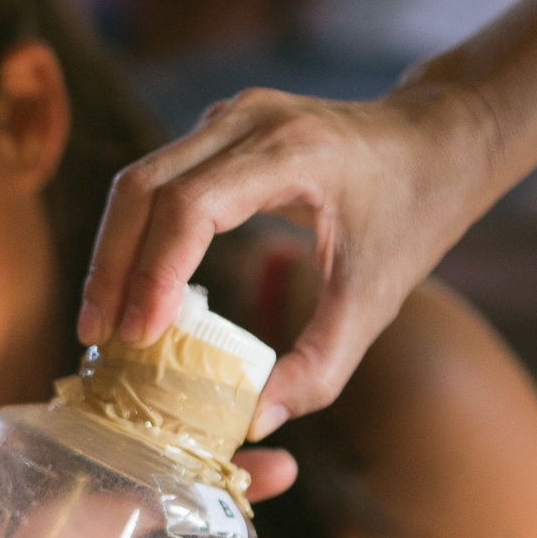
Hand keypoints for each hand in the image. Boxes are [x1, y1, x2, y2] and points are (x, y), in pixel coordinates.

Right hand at [76, 82, 499, 436]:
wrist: (440, 138)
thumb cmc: (415, 213)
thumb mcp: (376, 299)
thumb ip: (320, 368)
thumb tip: (252, 421)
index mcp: (293, 151)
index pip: (191, 206)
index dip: (153, 273)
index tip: (137, 337)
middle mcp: (250, 119)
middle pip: (142, 188)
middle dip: (111, 268)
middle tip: (96, 336)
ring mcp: (228, 116)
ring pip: (136, 182)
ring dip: (111, 253)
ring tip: (102, 320)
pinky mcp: (216, 128)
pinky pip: (153, 180)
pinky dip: (131, 235)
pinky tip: (129, 288)